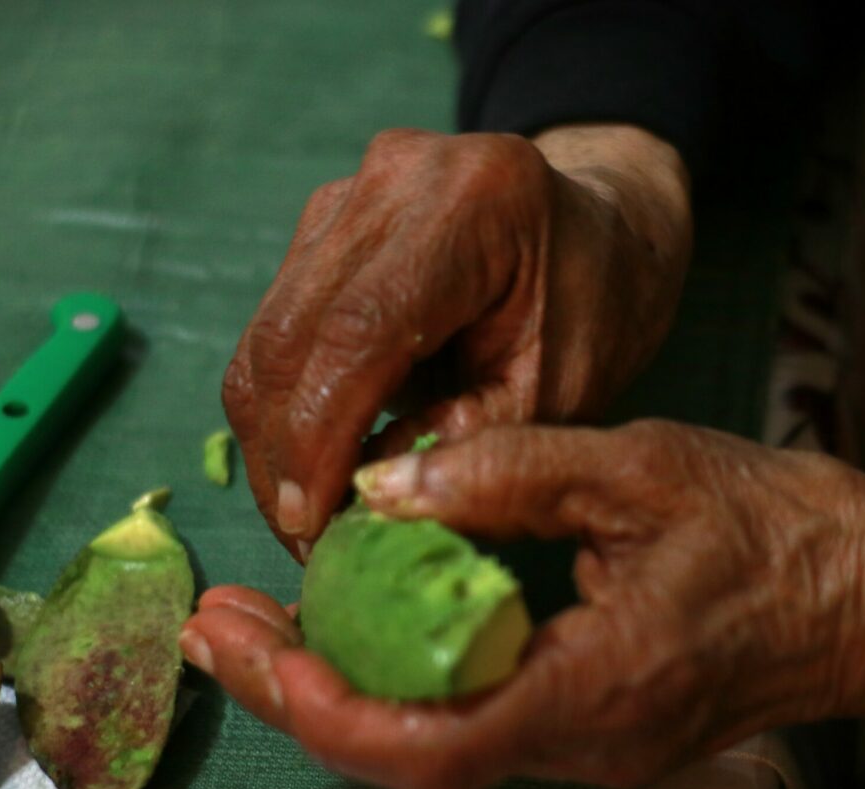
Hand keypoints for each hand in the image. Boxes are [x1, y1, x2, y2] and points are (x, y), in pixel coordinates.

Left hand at [180, 422, 864, 788]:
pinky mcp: (586, 717)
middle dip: (300, 694)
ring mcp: (584, 740)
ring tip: (264, 620)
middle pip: (408, 752)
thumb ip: (510, 471)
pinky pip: (470, 711)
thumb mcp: (638, 468)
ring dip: (339, 683)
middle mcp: (581, 739)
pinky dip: (398, 670)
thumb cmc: (767, 524)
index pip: (433, 740)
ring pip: (432, 738)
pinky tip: (363, 617)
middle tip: (219, 627)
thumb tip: (389, 485)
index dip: (326, 704)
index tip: (248, 648)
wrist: (858, 588)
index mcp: (599, 685)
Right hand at [222, 126, 690, 556]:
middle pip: (294, 329)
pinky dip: (285, 396)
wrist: (594, 229)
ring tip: (303, 506)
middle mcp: (396, 179)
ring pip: (270, 329)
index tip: (310, 521)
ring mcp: (351, 192)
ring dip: (273, 430)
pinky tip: (312, 449)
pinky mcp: (326, 219)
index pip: (361, 329)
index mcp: (475, 207)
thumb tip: (369, 492)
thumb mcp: (556, 393)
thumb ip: (471, 442)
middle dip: (284, 448)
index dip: (320, 435)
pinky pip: (278, 319)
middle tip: (300, 534)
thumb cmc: (591, 313)